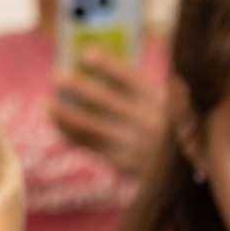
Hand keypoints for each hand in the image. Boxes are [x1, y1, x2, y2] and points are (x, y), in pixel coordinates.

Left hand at [52, 52, 164, 176]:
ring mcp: (135, 144)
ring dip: (65, 114)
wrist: (183, 175)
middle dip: (78, 87)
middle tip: (57, 78)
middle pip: (105, 100)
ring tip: (46, 104)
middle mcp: (148, 122)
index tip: (85, 54)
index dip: (107, 65)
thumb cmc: (167, 130)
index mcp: (160, 101)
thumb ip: (138, 89)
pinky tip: (58, 126)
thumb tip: (91, 62)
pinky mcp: (124, 163)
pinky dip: (71, 135)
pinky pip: (91, 146)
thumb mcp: (166, 105)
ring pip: (91, 126)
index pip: (130, 78)